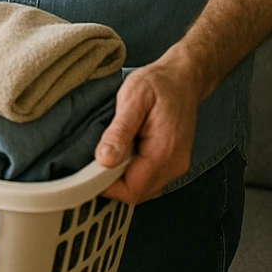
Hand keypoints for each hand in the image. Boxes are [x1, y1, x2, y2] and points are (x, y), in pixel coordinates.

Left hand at [93, 54, 202, 204]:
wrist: (184, 77)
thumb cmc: (159, 83)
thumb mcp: (133, 98)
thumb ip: (119, 131)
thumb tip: (105, 159)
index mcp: (163, 152)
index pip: (131, 190)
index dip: (106, 186)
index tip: (88, 171)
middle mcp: (173, 165)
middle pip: (136, 194)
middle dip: (112, 183)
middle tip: (95, 160)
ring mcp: (175, 165)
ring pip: (142, 189)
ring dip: (122, 177)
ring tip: (111, 151)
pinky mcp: (173, 162)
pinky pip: (149, 179)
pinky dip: (133, 172)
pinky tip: (125, 152)